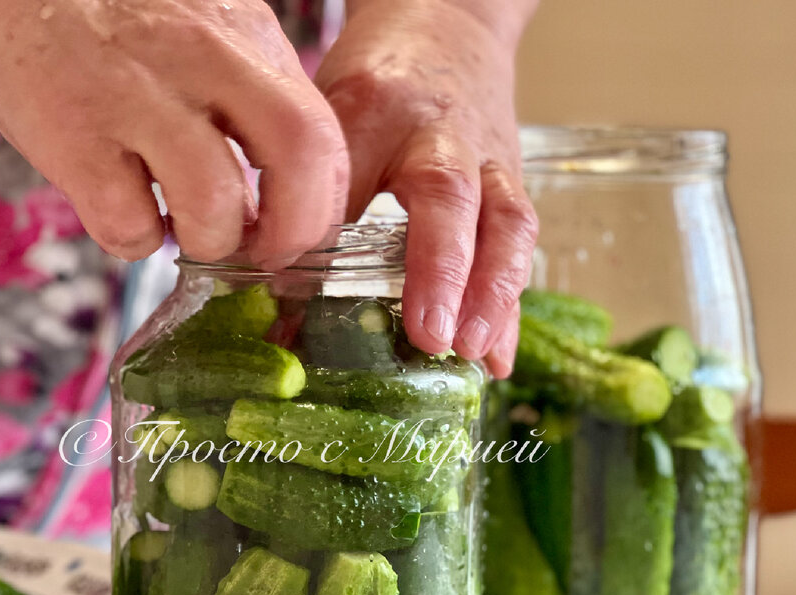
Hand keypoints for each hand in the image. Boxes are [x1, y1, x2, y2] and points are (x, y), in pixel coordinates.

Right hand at [0, 0, 348, 265]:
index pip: (321, 132)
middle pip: (296, 154)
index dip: (321, 202)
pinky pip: (128, 227)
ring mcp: (136, 101)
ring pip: (212, 206)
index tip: (300, 231)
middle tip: (264, 253)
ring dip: (208, 241)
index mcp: (244, 39)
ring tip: (184, 230)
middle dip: (292, 229)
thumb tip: (290, 197)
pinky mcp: (75, 140)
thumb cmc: (119, 27)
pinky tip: (127, 211)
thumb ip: (255, 100)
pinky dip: (135, 240)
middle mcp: (201, 60)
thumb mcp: (208, 33)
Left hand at [315, 0, 538, 376]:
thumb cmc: (380, 82)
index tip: (313, 292)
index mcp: (382, 113)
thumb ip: (308, 199)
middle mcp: (447, 138)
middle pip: (452, 200)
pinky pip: (519, 249)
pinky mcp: (513, 192)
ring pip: (506, 225)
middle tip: (433, 336)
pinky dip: (511, 307)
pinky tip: (499, 361)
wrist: (451, 30)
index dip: (334, 228)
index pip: (358, 171)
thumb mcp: (329, 118)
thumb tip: (276, 308)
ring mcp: (491, 165)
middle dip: (443, 271)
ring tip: (473, 353)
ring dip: (493, 295)